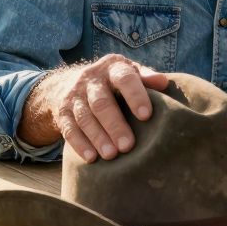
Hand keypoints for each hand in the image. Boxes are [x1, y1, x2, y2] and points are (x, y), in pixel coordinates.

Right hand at [18, 53, 169, 162]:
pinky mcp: (62, 112)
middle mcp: (90, 79)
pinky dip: (80, 144)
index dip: (135, 96)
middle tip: (128, 146)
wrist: (74, 81)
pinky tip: (91, 158)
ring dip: (98, 137)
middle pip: (101, 102)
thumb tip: (163, 83)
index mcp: (113, 67)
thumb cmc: (116, 82)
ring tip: (111, 155)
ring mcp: (74, 95)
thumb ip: (147, 78)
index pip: (124, 78)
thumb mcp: (131, 73)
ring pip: (84, 117)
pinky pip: (68, 129)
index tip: (146, 115)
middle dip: (115, 125)